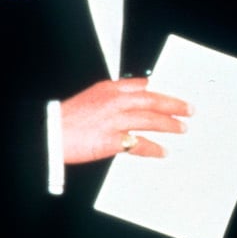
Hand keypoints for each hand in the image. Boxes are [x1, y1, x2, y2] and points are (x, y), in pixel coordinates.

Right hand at [60, 78, 190, 163]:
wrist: (47, 133)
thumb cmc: (66, 118)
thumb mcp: (92, 96)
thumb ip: (116, 91)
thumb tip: (141, 86)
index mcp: (109, 89)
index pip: (142, 87)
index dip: (161, 92)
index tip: (175, 96)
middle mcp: (115, 102)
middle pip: (152, 101)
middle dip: (174, 105)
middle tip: (189, 110)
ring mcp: (114, 121)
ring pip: (150, 120)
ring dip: (169, 124)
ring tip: (182, 128)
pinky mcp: (111, 140)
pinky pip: (138, 144)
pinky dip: (153, 148)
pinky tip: (162, 151)